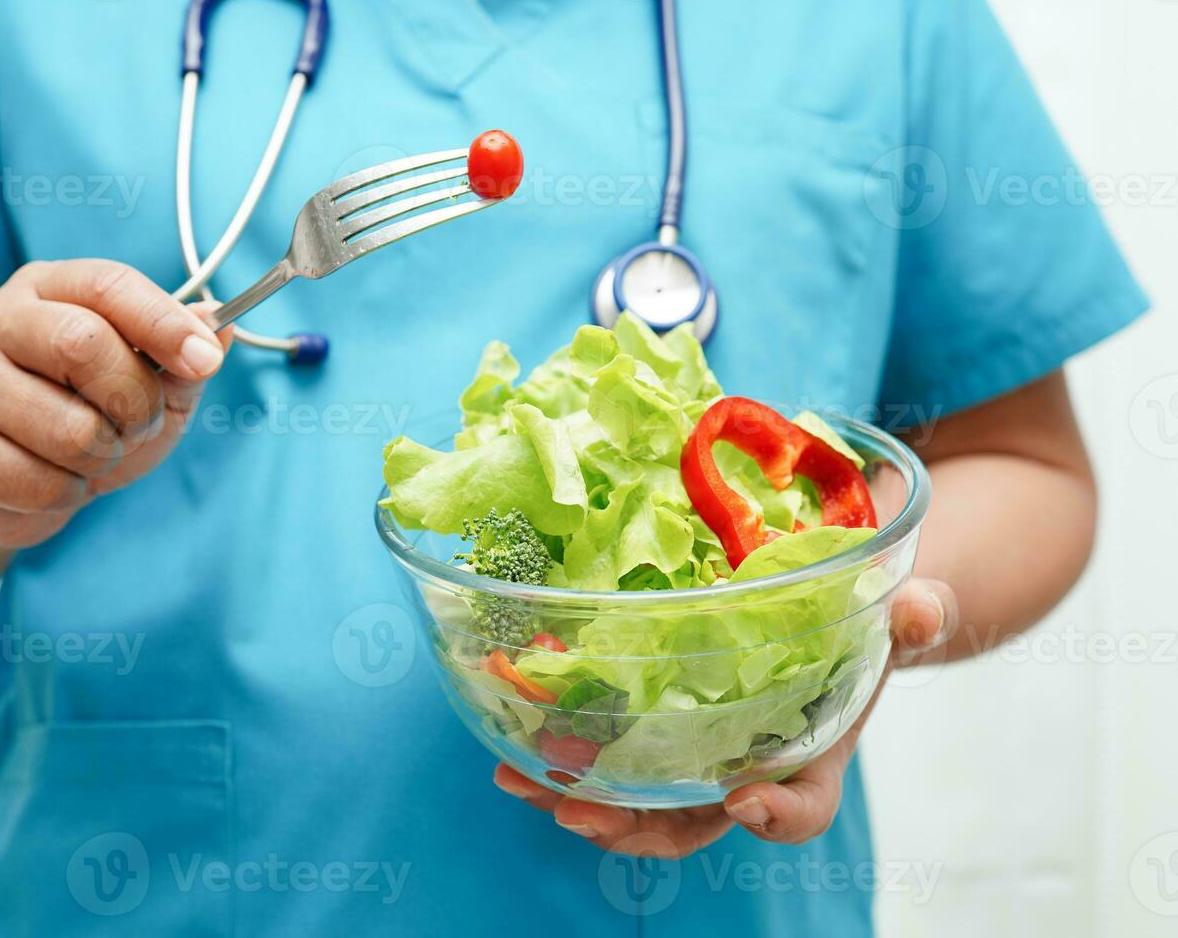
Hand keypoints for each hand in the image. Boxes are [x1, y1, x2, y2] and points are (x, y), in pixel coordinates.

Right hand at [0, 259, 230, 548]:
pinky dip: (68, 493)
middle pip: (84, 345)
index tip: (204, 361)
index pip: (107, 285)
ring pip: (70, 428)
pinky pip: (40, 482)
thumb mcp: (151, 384)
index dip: (163, 323)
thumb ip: (183, 357)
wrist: (12, 484)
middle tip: (135, 423)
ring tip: (90, 452)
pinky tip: (54, 478)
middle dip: (135, 401)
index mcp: (47, 288)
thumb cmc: (89, 417)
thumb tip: (220, 327)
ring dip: (104, 455)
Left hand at [492, 578, 955, 856]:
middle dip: (632, 825)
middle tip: (579, 811)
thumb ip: (913, 617)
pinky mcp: (650, 726)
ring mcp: (690, 755)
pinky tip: (511, 737)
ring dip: (573, 794)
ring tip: (517, 779)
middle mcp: (742, 771)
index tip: (745, 801)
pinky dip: (560, 753)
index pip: (800, 809)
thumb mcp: (892, 618)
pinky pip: (605, 752)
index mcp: (808, 758)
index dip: (776, 816)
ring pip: (632, 796)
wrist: (817, 616)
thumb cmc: (857, 627)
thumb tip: (920, 607)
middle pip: (689, 822)